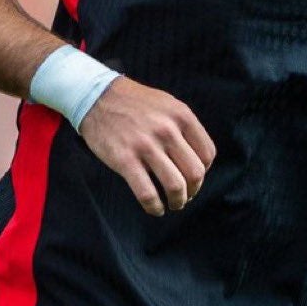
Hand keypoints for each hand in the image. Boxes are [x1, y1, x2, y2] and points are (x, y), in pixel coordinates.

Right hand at [78, 77, 215, 216]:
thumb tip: (197, 158)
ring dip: (178, 201)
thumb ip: (184, 127)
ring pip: (175, 186)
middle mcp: (167, 130)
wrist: (99, 97)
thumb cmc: (136, 103)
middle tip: (187, 196)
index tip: (195, 177)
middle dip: (193, 190)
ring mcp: (146, 145)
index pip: (207, 153)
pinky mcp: (125, 160)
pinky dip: (155, 207)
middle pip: (195, 173)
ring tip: (174, 204)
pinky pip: (147, 193)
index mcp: (181, 115)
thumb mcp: (168, 104)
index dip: (204, 171)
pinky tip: (155, 209)